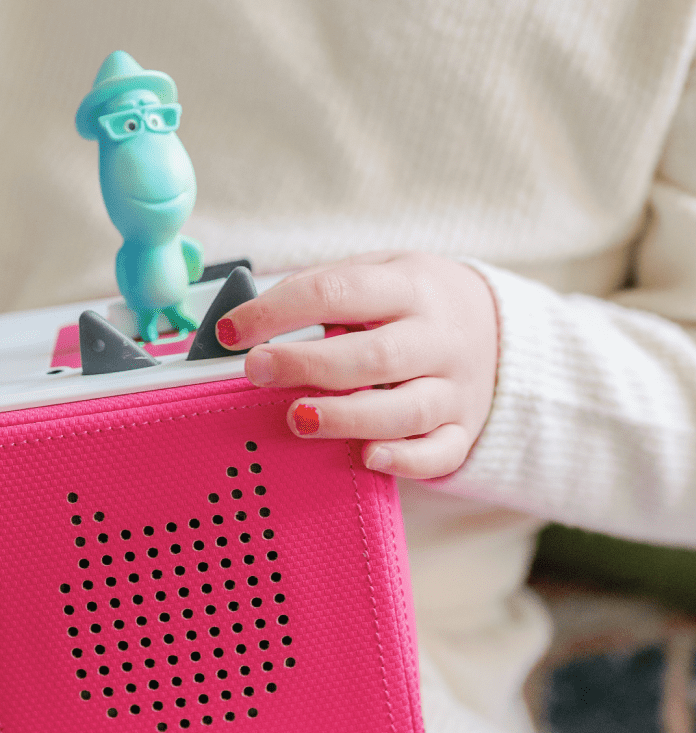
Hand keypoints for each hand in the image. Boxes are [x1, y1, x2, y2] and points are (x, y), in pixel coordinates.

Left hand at [216, 252, 498, 479]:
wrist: (501, 329)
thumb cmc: (412, 303)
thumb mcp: (379, 273)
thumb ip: (321, 290)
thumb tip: (245, 323)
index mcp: (410, 286)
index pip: (340, 291)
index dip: (280, 310)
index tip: (232, 330)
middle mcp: (438, 337)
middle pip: (375, 355)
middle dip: (310, 364)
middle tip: (258, 370)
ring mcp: (455, 387)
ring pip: (406, 409)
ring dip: (348, 416)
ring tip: (299, 419)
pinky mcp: (463, 429)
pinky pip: (439, 453)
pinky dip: (405, 460)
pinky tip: (368, 458)